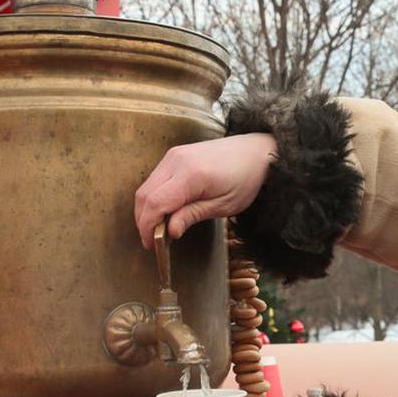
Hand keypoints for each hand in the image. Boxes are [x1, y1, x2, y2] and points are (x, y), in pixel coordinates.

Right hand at [135, 133, 276, 248]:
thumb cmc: (245, 179)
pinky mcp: (174, 155)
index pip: (155, 203)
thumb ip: (193, 215)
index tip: (151, 245)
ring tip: (158, 229)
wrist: (255, 151)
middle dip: (143, 221)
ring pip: (146, 187)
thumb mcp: (224, 205)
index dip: (147, 226)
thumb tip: (169, 231)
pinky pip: (154, 179)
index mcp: (191, 175)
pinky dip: (153, 198)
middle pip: (145, 194)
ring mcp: (173, 155)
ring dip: (146, 210)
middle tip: (152, 241)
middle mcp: (177, 161)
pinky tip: (164, 212)